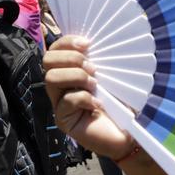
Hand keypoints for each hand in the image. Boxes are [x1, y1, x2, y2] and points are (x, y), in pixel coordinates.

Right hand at [43, 36, 134, 159]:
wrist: (127, 134)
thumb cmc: (122, 103)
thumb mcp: (113, 77)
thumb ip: (101, 60)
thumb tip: (97, 40)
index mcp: (71, 71)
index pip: (55, 49)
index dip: (67, 42)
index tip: (88, 44)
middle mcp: (61, 86)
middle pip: (47, 60)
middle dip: (71, 59)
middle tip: (93, 69)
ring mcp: (59, 103)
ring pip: (51, 78)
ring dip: (76, 77)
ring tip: (95, 85)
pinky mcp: (63, 120)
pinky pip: (65, 101)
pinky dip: (85, 99)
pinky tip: (99, 105)